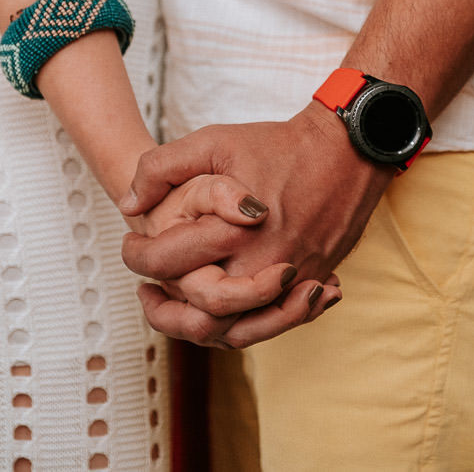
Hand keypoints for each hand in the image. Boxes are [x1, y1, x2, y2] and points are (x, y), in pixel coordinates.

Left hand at [120, 101, 385, 344]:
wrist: (345, 150)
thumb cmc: (276, 145)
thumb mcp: (212, 142)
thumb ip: (161, 168)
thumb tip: (127, 205)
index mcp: (232, 232)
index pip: (168, 264)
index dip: (137, 257)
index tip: (129, 246)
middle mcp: (263, 266)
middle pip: (200, 315)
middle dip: (163, 309)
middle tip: (145, 288)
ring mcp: (292, 280)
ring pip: (238, 332)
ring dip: (199, 330)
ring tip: (174, 311)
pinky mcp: (311, 282)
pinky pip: (272, 324)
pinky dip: (242, 327)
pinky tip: (221, 312)